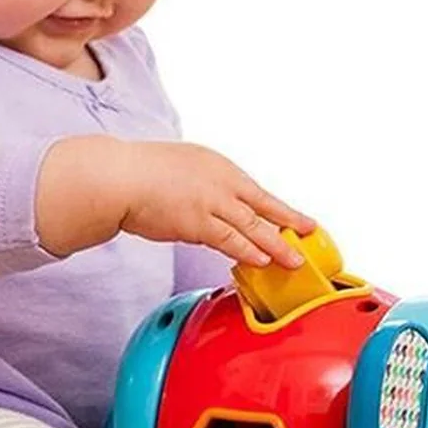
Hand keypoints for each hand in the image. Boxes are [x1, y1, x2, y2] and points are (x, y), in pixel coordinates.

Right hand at [119, 141, 314, 267]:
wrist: (119, 177)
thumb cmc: (141, 173)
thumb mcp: (184, 167)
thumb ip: (204, 185)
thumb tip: (216, 204)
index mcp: (219, 166)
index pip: (257, 191)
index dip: (281, 208)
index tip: (299, 219)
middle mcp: (221, 180)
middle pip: (264, 206)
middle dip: (290, 224)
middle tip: (309, 235)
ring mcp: (211, 202)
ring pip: (253, 227)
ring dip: (275, 246)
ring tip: (292, 260)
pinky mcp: (198, 223)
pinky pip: (230, 241)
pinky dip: (247, 251)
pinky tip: (260, 261)